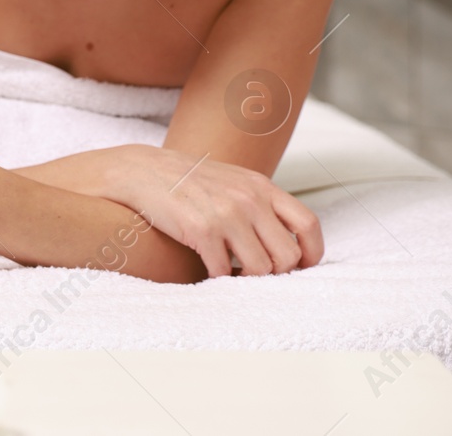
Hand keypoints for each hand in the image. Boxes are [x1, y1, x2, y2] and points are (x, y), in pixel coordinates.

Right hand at [114, 144, 323, 276]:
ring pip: (261, 269)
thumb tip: (287, 244)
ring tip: (232, 273)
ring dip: (247, 279)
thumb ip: (260, 204)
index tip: (300, 268)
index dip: (311, 253)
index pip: (308, 224)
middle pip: (288, 255)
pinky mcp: (201, 230)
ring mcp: (226, 214)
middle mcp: (249, 199)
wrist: (140, 171)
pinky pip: (223, 271)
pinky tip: (208, 270)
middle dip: (276, 272)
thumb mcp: (231, 181)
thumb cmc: (186, 182)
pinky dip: (217, 278)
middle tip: (256, 273)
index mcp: (261, 186)